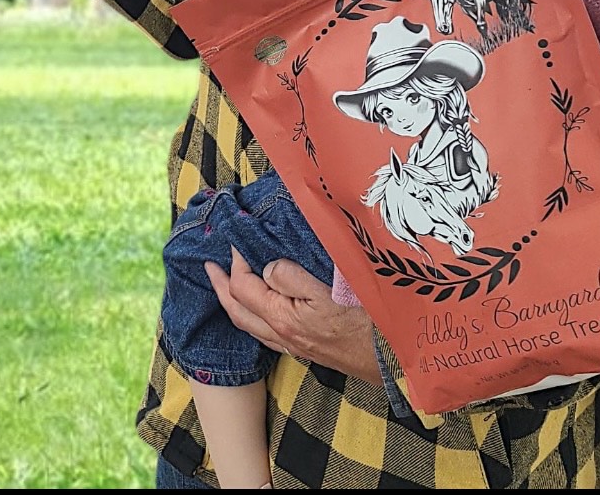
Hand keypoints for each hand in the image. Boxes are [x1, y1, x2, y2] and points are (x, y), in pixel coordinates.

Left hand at [204, 248, 379, 383]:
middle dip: (221, 287)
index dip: (235, 261)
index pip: (243, 287)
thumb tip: (266, 269)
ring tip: (227, 285)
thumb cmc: (363, 320)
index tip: (234, 239)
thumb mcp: (327, 289)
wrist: (389, 360)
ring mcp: (293, 346)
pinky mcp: (305, 351)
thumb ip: (290, 277)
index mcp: (282, 318)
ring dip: (234, 303)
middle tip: (210, 266)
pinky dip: (252, 318)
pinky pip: (265, 334)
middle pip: (237, 311)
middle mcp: (281, 336)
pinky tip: (260, 309)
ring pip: (249, 326)